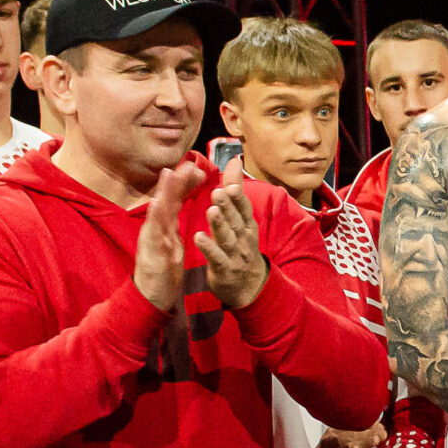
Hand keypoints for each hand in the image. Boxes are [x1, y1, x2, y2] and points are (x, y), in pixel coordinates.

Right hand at [131, 161, 203, 310]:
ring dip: (163, 191)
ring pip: (158, 211)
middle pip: (166, 200)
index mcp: (166, 226)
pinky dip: (155, 218)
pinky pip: (153, 233)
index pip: (176, 201)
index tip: (197, 166)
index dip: (186, 184)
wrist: (152, 295)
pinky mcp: (151, 252)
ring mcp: (152, 238)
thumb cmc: (163, 266)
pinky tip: (157, 204)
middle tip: (186, 162)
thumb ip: (177, 224)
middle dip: (175, 180)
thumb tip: (183, 206)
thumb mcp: (173, 240)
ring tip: (169, 174)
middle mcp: (157, 228)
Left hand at [195, 179, 270, 309]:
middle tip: (218, 193)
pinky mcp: (224, 270)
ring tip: (211, 211)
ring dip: (220, 225)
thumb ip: (235, 190)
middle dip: (228, 208)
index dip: (238, 198)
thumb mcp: (242, 218)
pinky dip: (208, 247)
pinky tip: (198, 237)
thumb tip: (234, 160)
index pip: (244, 209)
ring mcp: (235, 255)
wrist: (249, 287)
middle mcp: (244, 239)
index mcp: (247, 226)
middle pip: (236, 221)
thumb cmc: (241, 247)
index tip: (230, 186)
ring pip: (227, 238)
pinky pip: (216, 257)